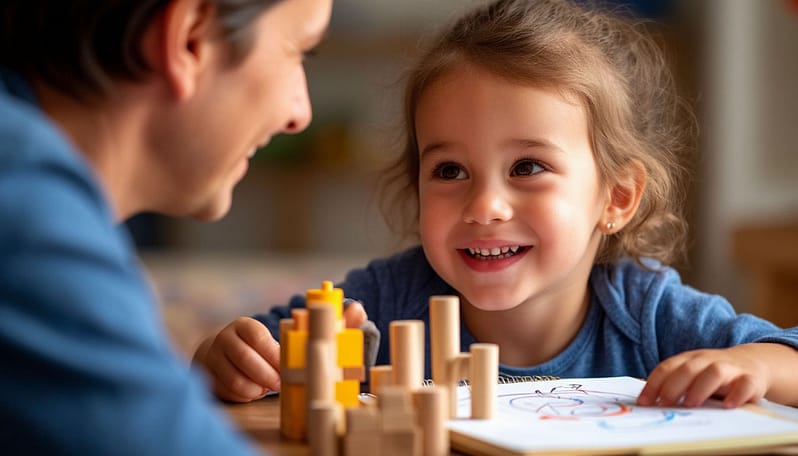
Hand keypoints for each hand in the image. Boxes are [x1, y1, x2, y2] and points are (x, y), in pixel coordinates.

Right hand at [193, 302, 367, 402]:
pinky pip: (228, 393)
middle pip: (245, 360)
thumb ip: (325, 322)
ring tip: (269, 386)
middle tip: (282, 383)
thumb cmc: (267, 345)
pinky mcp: (207, 379)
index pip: (257, 335)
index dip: (274, 354)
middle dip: (268, 376)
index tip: (287, 366)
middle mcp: (224, 339)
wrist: (221, 354)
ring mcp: (212, 359)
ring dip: (257, 388)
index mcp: (245, 325)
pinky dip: (246, 396)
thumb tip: (360, 309)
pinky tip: (255, 391)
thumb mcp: (291, 332)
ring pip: (236, 380)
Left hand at [637, 345, 767, 408]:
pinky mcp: (751, 379)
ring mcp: (730, 368)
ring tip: (690, 404)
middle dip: (673, 387)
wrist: (752, 363)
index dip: (653, 384)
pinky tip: (728, 406)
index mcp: (689, 359)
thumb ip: (673, 385)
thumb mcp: (691, 376)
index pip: (667, 368)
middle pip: (688, 369)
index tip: (643, 402)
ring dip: (700, 388)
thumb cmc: (712, 375)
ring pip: (715, 372)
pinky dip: (737, 394)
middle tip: (663, 404)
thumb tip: (647, 402)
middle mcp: (708, 360)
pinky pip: (745, 384)